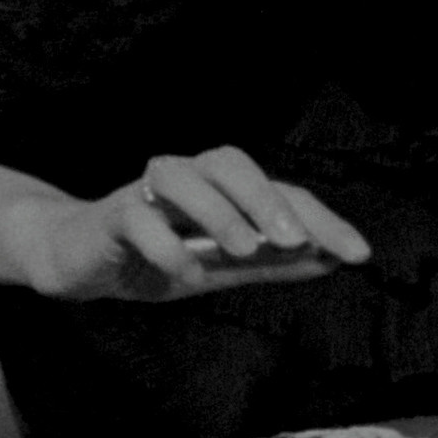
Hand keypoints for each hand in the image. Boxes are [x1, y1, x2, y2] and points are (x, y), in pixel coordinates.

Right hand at [13, 147, 372, 303]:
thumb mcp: (219, 267)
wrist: (80, 262)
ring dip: (218, 212)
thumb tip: (331, 260)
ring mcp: (145, 192)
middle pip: (230, 163)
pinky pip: (137, 218)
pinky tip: (184, 274)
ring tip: (245, 251)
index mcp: (221, 188)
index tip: (358, 254)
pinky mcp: (110, 215)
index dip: (321, 218)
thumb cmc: (155, 257)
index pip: (279, 192)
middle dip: (267, 199)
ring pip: (181, 178)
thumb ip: (270, 264)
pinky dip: (164, 245)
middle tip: (297, 242)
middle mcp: (187, 177)